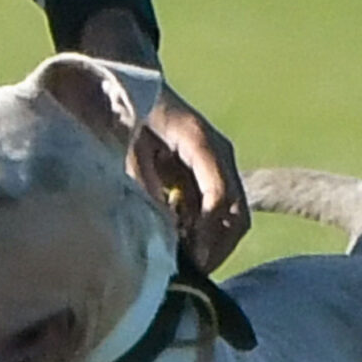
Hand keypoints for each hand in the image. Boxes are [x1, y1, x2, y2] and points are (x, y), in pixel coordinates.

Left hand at [75, 6, 250, 271]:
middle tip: (191, 277)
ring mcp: (217, 166)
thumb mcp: (127, 145)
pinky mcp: (208, 177)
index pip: (220, 197)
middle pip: (236, 214)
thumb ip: (141, 183)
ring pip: (231, 218)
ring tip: (182, 267)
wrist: (128, 83)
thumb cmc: (126, 112)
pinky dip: (201, 234)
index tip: (191, 262)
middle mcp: (219, 155)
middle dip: (216, 248)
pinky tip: (177, 247)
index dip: (207, 234)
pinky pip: (215, 213)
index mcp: (201, 142)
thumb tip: (157, 228)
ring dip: (210, 244)